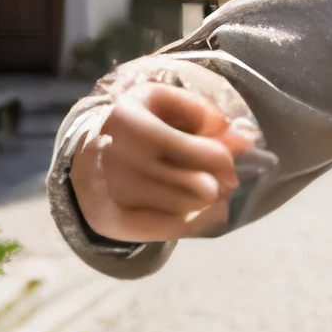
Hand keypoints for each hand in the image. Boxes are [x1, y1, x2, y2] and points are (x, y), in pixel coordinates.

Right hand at [69, 82, 259, 242]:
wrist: (88, 154)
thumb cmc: (138, 122)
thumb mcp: (166, 101)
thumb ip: (205, 113)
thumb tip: (244, 140)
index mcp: (126, 120)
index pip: (191, 151)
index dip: (219, 158)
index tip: (228, 160)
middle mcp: (112, 159)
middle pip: (197, 187)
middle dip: (221, 183)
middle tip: (228, 180)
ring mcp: (109, 194)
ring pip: (185, 209)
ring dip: (209, 202)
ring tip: (211, 190)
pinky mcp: (111, 222)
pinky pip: (170, 230)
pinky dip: (195, 222)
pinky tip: (205, 211)